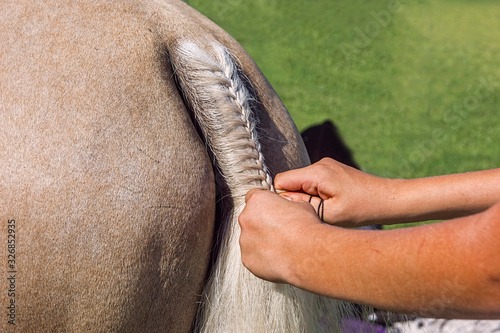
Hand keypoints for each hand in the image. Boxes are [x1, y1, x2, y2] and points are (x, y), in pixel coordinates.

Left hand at [238, 189, 322, 282]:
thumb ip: (287, 205)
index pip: (253, 196)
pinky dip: (261, 256)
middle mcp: (246, 218)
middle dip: (261, 223)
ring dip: (261, 240)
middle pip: (250, 219)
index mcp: (257, 201)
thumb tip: (287, 208)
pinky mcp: (247, 258)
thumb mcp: (301, 205)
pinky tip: (276, 256)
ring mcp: (244, 240)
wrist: (307, 253)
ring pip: (250, 238)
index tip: (270, 210)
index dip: (264, 204)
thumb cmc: (305, 229)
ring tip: (279, 245)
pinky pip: (252, 256)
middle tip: (278, 230)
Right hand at [275, 158, 394, 226]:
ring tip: (326, 208)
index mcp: (317, 173)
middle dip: (296, 198)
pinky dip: (315, 193)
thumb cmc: (362, 208)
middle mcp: (319, 164)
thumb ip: (302, 205)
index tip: (297, 212)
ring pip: (300, 182)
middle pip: (290, 181)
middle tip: (314, 213)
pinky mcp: (331, 169)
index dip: (283, 199)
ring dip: (307, 196)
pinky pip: (312, 181)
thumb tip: (281, 200)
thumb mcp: (329, 213)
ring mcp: (326, 165)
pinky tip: (331, 203)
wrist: (389, 199)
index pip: (281, 181)